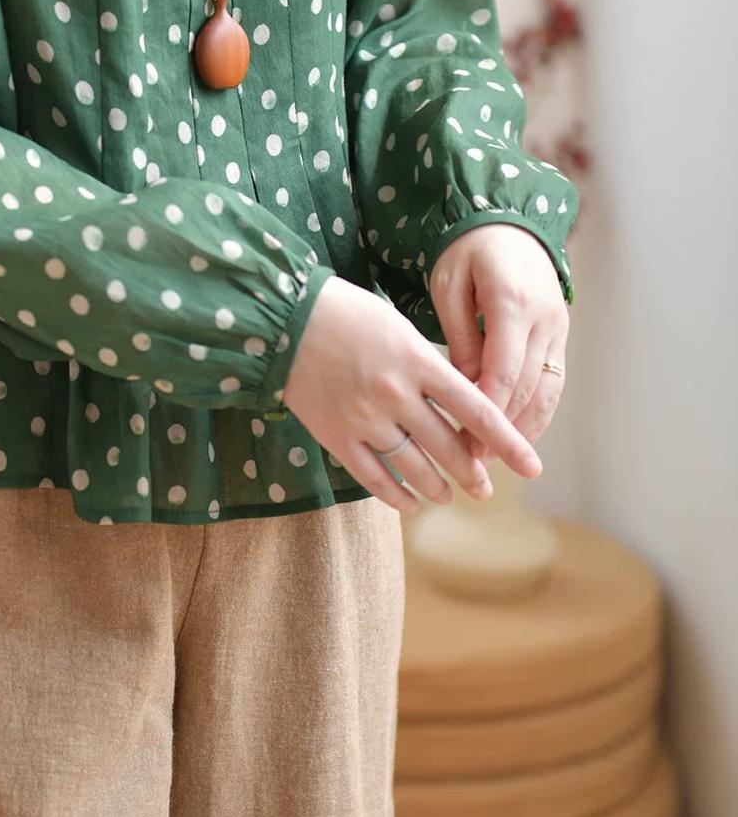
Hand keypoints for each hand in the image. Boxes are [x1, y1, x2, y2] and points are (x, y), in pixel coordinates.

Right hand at [281, 276, 543, 514]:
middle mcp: (396, 395)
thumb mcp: (398, 327)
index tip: (532, 466)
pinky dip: (397, 495)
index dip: (508, 442)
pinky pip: (375, 478)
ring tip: (448, 495)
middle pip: (449, 446)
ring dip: (438, 487)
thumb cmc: (347, 313)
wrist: (284, 320)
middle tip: (485, 488)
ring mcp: (365, 419)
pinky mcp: (336, 436)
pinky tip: (411, 503)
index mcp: (418, 361)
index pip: (476, 410)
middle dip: (473, 473)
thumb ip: (429, 366)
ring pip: (415, 468)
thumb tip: (462, 404)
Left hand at [427, 223, 569, 462]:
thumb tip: (465, 388)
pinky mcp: (562, 334)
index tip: (467, 441)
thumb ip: (459, 336)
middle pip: (527, 387)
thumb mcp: (450, 285)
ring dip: (523, 427)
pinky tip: (517, 436)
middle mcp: (545, 318)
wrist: (509, 223)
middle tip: (472, 460)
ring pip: (546, 390)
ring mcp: (558, 327)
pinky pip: (554, 381)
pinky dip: (538, 412)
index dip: (487, 410)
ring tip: (493, 457)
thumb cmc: (467, 251)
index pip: (504, 370)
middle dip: (501, 428)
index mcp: (513, 302)